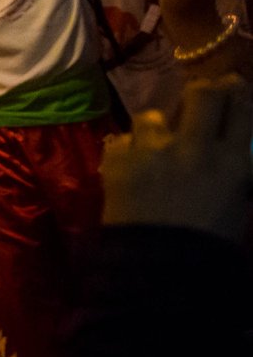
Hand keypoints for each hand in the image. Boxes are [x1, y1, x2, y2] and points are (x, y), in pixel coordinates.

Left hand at [102, 78, 252, 241]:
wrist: (157, 270)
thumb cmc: (208, 246)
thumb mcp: (236, 206)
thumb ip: (235, 173)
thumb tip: (233, 153)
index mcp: (231, 162)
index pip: (241, 111)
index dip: (239, 95)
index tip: (235, 86)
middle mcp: (193, 147)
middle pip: (202, 95)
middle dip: (206, 90)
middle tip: (206, 92)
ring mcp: (151, 150)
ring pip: (153, 115)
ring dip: (158, 125)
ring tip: (158, 140)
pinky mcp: (116, 160)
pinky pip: (121, 140)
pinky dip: (127, 150)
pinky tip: (131, 164)